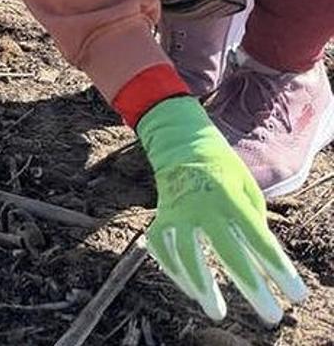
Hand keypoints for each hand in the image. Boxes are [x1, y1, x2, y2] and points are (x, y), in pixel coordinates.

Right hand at [137, 96, 306, 323]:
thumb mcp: (246, 185)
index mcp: (229, 195)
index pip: (259, 238)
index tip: (298, 295)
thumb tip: (258, 258)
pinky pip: (163, 248)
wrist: (180, 144)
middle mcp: (202, 204)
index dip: (279, 269)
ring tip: (216, 312)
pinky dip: (174, 270)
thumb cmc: (223, 168)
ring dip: (202, 285)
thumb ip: (253, 220)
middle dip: (252, 287)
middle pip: (228, 252)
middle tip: (272, 316)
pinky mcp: (161, 217)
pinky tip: (189, 289)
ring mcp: (178, 211)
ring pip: (186, 253)